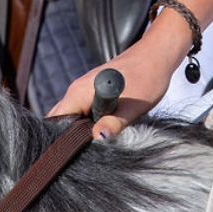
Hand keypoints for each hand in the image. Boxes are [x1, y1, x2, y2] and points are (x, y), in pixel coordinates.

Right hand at [48, 21, 188, 139]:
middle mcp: (76, 90)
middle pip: (60, 119)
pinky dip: (88, 123)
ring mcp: (83, 90)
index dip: (60, 140)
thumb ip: (114, 123)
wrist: (157, 55)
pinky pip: (82, 112)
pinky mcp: (92, 92)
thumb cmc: (147, 76)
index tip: (69, 156)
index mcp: (79, 92)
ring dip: (80, 131)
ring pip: (72, 116)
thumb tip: (97, 138)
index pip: (55, 120)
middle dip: (68, 138)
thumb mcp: (132, 107)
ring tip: (94, 143)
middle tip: (84, 153)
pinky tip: (102, 130)